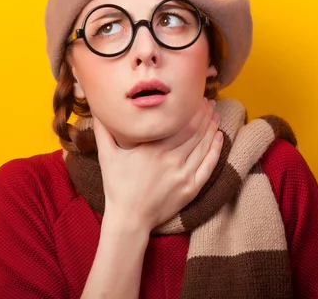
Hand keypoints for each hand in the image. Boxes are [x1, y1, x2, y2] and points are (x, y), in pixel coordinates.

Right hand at [92, 99, 222, 231]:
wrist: (129, 219)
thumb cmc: (117, 186)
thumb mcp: (107, 156)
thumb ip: (103, 130)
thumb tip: (98, 109)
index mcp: (153, 149)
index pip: (179, 122)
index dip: (191, 109)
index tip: (196, 97)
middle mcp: (171, 160)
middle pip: (194, 131)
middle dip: (204, 114)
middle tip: (210, 102)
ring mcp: (183, 175)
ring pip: (203, 146)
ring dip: (212, 128)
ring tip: (216, 115)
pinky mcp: (191, 189)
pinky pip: (208, 166)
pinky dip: (216, 150)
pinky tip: (220, 138)